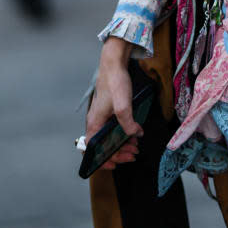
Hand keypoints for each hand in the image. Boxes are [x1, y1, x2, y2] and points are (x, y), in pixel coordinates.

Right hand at [85, 36, 143, 169]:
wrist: (114, 63)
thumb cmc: (115, 82)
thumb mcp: (123, 105)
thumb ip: (128, 123)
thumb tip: (135, 134)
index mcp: (94, 123)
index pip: (92, 150)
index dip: (102, 161)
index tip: (116, 164)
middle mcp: (95, 122)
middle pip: (102, 146)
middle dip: (118, 153)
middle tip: (134, 154)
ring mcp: (101, 116)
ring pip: (109, 137)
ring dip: (121, 144)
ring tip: (135, 145)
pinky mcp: (108, 110)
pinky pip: (113, 128)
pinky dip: (122, 133)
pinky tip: (133, 132)